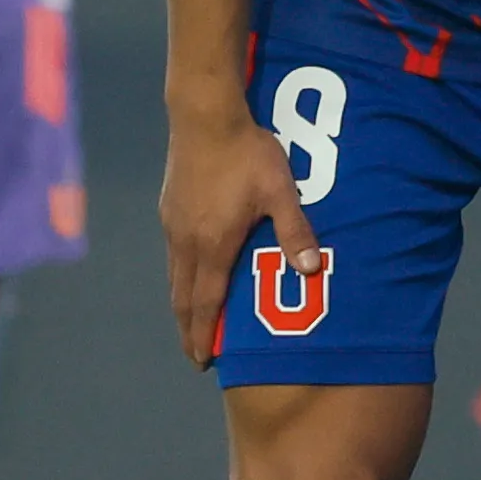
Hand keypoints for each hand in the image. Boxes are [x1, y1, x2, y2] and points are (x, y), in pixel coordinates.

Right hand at [161, 102, 309, 366]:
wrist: (205, 118)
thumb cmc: (249, 154)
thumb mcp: (281, 191)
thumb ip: (296, 230)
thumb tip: (310, 270)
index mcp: (212, 244)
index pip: (206, 303)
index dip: (204, 335)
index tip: (203, 361)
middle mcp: (186, 241)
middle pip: (184, 298)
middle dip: (190, 330)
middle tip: (196, 355)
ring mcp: (173, 226)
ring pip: (175, 278)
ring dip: (184, 306)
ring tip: (192, 325)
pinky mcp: (170, 211)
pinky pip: (173, 256)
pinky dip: (181, 278)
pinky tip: (191, 277)